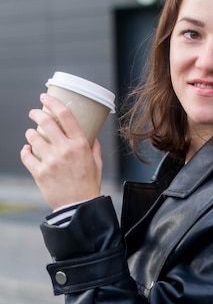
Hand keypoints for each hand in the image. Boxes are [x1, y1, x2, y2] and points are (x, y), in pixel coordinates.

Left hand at [21, 93, 102, 209]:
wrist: (79, 206)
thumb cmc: (89, 185)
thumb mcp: (97, 163)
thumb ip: (94, 148)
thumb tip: (92, 137)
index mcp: (80, 144)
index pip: (66, 115)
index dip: (53, 102)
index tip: (45, 97)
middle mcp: (65, 149)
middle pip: (46, 122)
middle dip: (37, 113)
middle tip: (34, 112)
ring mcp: (51, 160)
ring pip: (33, 137)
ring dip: (30, 133)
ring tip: (31, 134)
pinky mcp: (40, 172)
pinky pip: (26, 155)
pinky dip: (25, 150)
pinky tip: (27, 149)